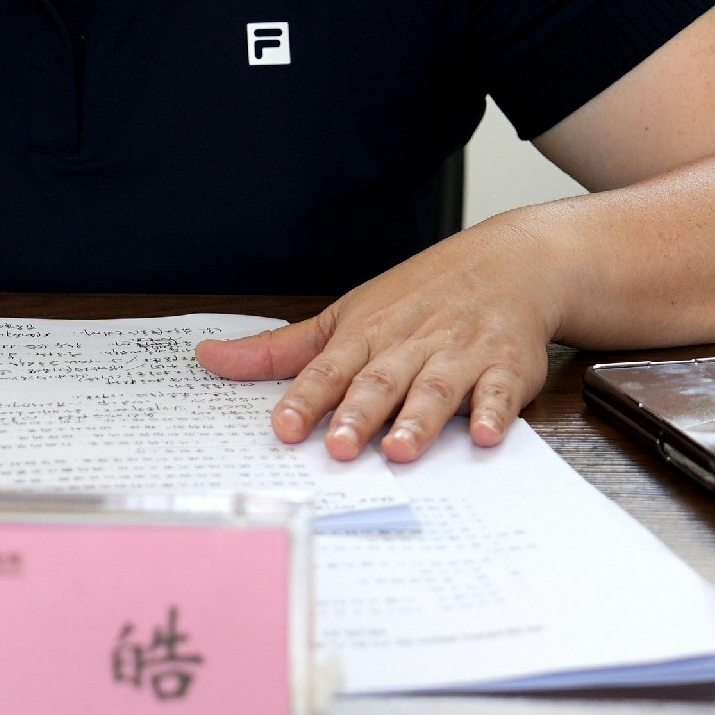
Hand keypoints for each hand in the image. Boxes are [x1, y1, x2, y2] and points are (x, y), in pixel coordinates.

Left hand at [195, 215, 564, 462]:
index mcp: (366, 335)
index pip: (329, 369)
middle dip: (358, 413)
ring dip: (418, 418)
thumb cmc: (416, 298)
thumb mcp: (344, 316)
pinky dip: (494, 411)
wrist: (506, 264)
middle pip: (380, 381)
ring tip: (398, 450)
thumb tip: (208, 359)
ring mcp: (459, 354)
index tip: (283, 428)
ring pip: (435, 387)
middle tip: (338, 448)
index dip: (305, 398)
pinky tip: (485, 434)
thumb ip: (279, 350)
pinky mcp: (505, 367)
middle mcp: (409, 344)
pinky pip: (500, 391)